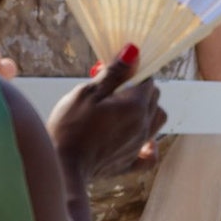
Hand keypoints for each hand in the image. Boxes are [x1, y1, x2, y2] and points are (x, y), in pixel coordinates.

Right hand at [49, 45, 164, 180]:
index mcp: (136, 105)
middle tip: (113, 92)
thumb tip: (134, 52)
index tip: (113, 76)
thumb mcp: (88, 92)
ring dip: (146, 112)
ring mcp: (138, 146)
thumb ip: (114, 73)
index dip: (132, 74)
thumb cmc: (70, 127)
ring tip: (124, 112)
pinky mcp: (129, 165)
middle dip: (139, 91)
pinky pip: (149, 156)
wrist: (63, 168)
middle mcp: (143, 125)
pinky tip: (139, 141)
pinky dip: (149, 147)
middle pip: (154, 99)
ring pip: (157, 121)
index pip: (148, 80)